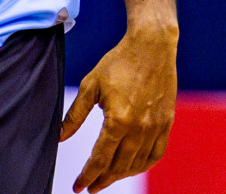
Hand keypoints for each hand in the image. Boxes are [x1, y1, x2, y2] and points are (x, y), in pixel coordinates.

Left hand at [60, 25, 176, 190]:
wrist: (151, 46)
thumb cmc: (117, 62)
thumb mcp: (90, 86)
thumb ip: (74, 116)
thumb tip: (58, 137)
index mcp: (118, 121)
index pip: (100, 159)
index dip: (88, 175)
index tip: (78, 187)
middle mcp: (139, 129)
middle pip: (119, 166)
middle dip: (103, 179)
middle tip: (91, 186)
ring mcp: (156, 128)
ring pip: (138, 164)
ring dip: (121, 175)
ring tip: (107, 178)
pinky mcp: (167, 123)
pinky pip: (156, 154)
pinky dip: (143, 165)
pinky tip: (132, 167)